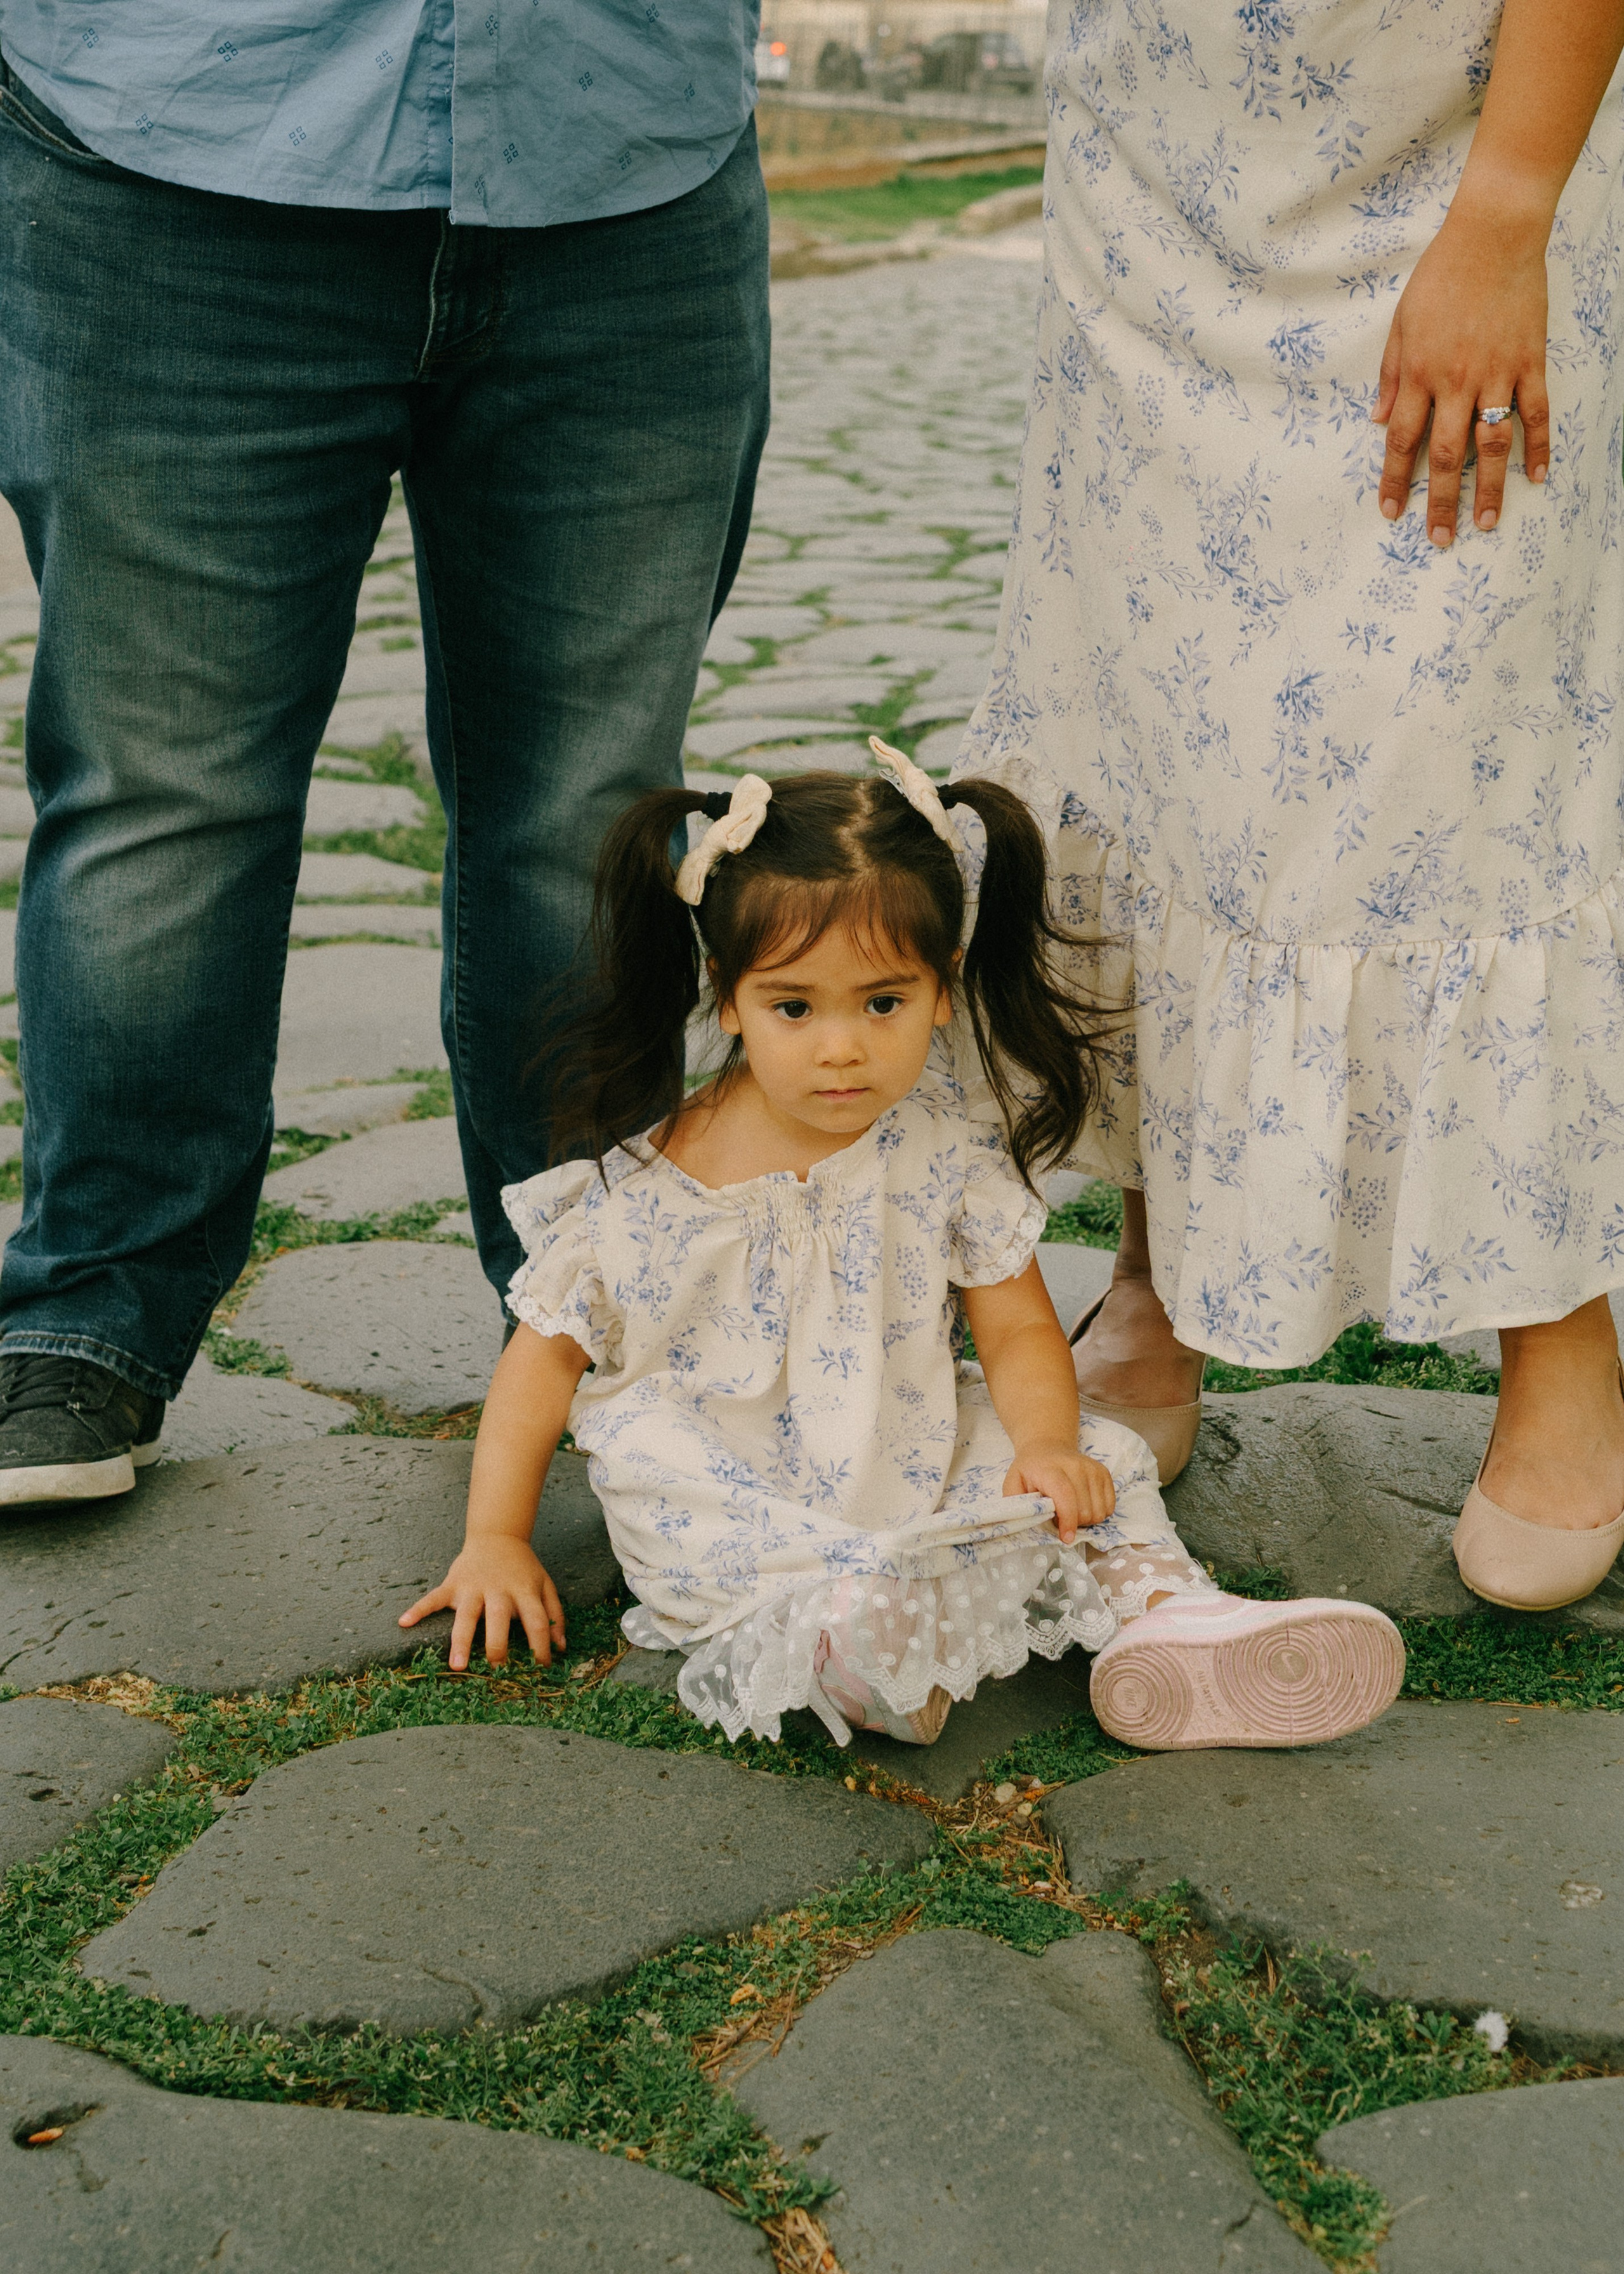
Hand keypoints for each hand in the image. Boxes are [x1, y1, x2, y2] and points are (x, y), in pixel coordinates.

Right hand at [399, 1536, 565, 1670]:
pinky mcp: (453, 1583)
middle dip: (497, 1644)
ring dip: (461, 1640)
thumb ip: (555, 1615)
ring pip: (466, 1614)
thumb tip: (561, 1648)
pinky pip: (433, 1597)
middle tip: (496, 1668)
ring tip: (456, 1666)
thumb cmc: (523, 1569)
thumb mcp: (545, 1585)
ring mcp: (473, 1586)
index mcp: (524, 1591)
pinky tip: (404, 1622)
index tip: (542, 1665)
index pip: (536, 1620)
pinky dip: (418, 1609)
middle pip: (499, 1617)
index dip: (541, 1644)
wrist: (498, 1537)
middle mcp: (498, 1589)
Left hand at [1003, 1441, 1115, 1542]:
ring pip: (1099, 1511)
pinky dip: (1098, 1512)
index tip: (1066, 1538)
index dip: (1068, 1520)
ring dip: (1086, 1519)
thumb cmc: (1030, 1470)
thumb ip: (1016, 1504)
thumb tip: (1024, 1523)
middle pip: (1084, 1510)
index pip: (1066, 1496)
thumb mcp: (1013, 1483)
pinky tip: (1083, 1505)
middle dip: (1073, 1523)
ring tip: (1071, 1511)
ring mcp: (1092, 1469)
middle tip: (1058, 1517)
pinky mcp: (1104, 1473)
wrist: (1047, 1447)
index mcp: (1050, 1470)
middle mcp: (1075, 1466)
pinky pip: (1110, 1506)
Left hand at [1374, 210, 1549, 543]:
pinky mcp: (1530, 361)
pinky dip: (1539, 446)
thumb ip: (1391, 375)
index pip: (1400, 440)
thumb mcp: (1401, 323)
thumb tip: (1378, 421)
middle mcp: (1456, 382)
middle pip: (1445, 456)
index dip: (1393, 480)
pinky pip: (1536, 413)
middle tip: (1439, 539)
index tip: (1390, 512)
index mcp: (1419, 374)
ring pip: (1492, 444)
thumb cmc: (1441, 275)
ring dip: (1490, 489)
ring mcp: (1497, 374)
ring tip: (1487, 523)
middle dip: (1440, 502)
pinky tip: (1537, 476)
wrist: (1493, 234)